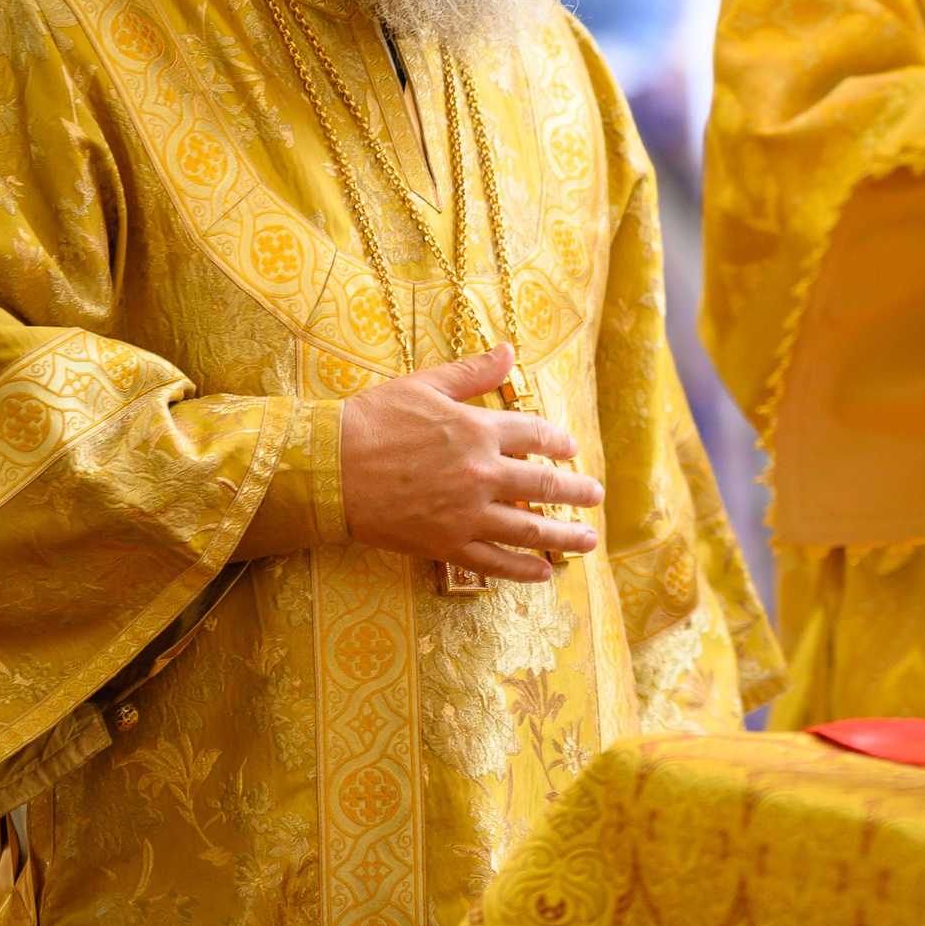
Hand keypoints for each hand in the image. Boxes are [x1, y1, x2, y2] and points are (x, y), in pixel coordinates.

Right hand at [337, 344, 602, 583]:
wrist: (328, 468)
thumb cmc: (373, 420)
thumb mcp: (426, 385)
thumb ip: (472, 373)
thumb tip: (509, 351)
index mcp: (478, 430)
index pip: (535, 435)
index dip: (558, 442)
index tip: (571, 450)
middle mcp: (482, 473)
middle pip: (543, 485)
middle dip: (575, 491)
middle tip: (596, 497)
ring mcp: (466, 514)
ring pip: (529, 529)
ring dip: (564, 536)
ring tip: (587, 540)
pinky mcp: (446, 545)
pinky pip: (494, 563)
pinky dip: (522, 569)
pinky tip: (543, 574)